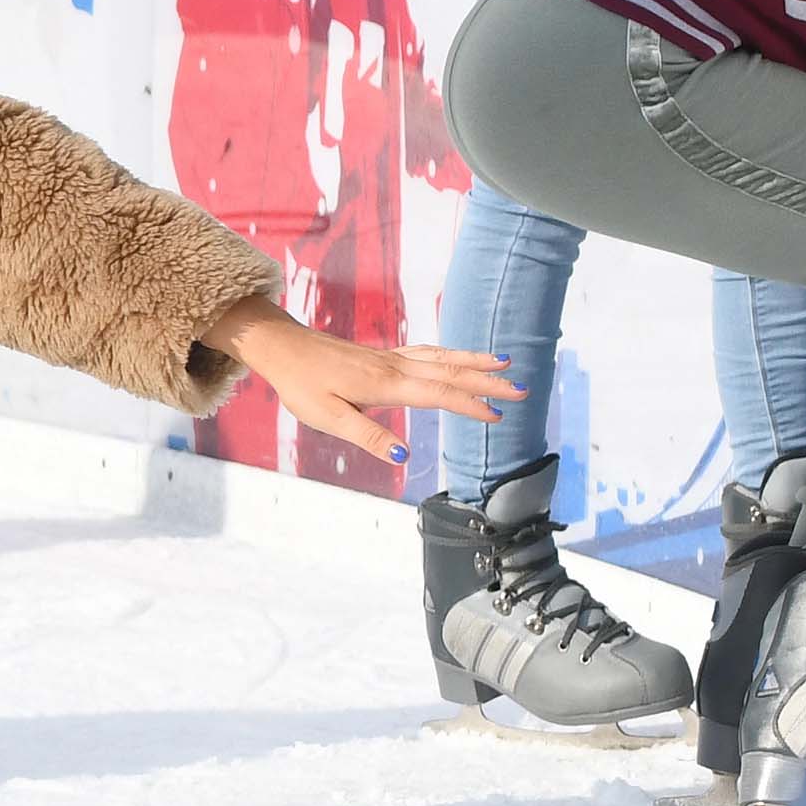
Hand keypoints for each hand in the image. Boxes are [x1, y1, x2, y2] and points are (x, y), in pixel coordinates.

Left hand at [203, 294, 520, 467]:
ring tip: (505, 364)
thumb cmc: (302, 385)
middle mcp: (394, 367)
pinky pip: (427, 353)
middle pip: (449, 372)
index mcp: (385, 385)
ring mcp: (389, 358)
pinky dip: (450, 355)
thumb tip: (402, 456)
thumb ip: (366, 436)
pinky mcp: (381, 356)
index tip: (499, 417)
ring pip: (441, 358)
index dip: (470, 405)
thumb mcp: (328, 418)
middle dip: (487, 381)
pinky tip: (458, 358)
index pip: (438, 395)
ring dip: (474, 362)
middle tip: (523, 389)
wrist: (282, 349)